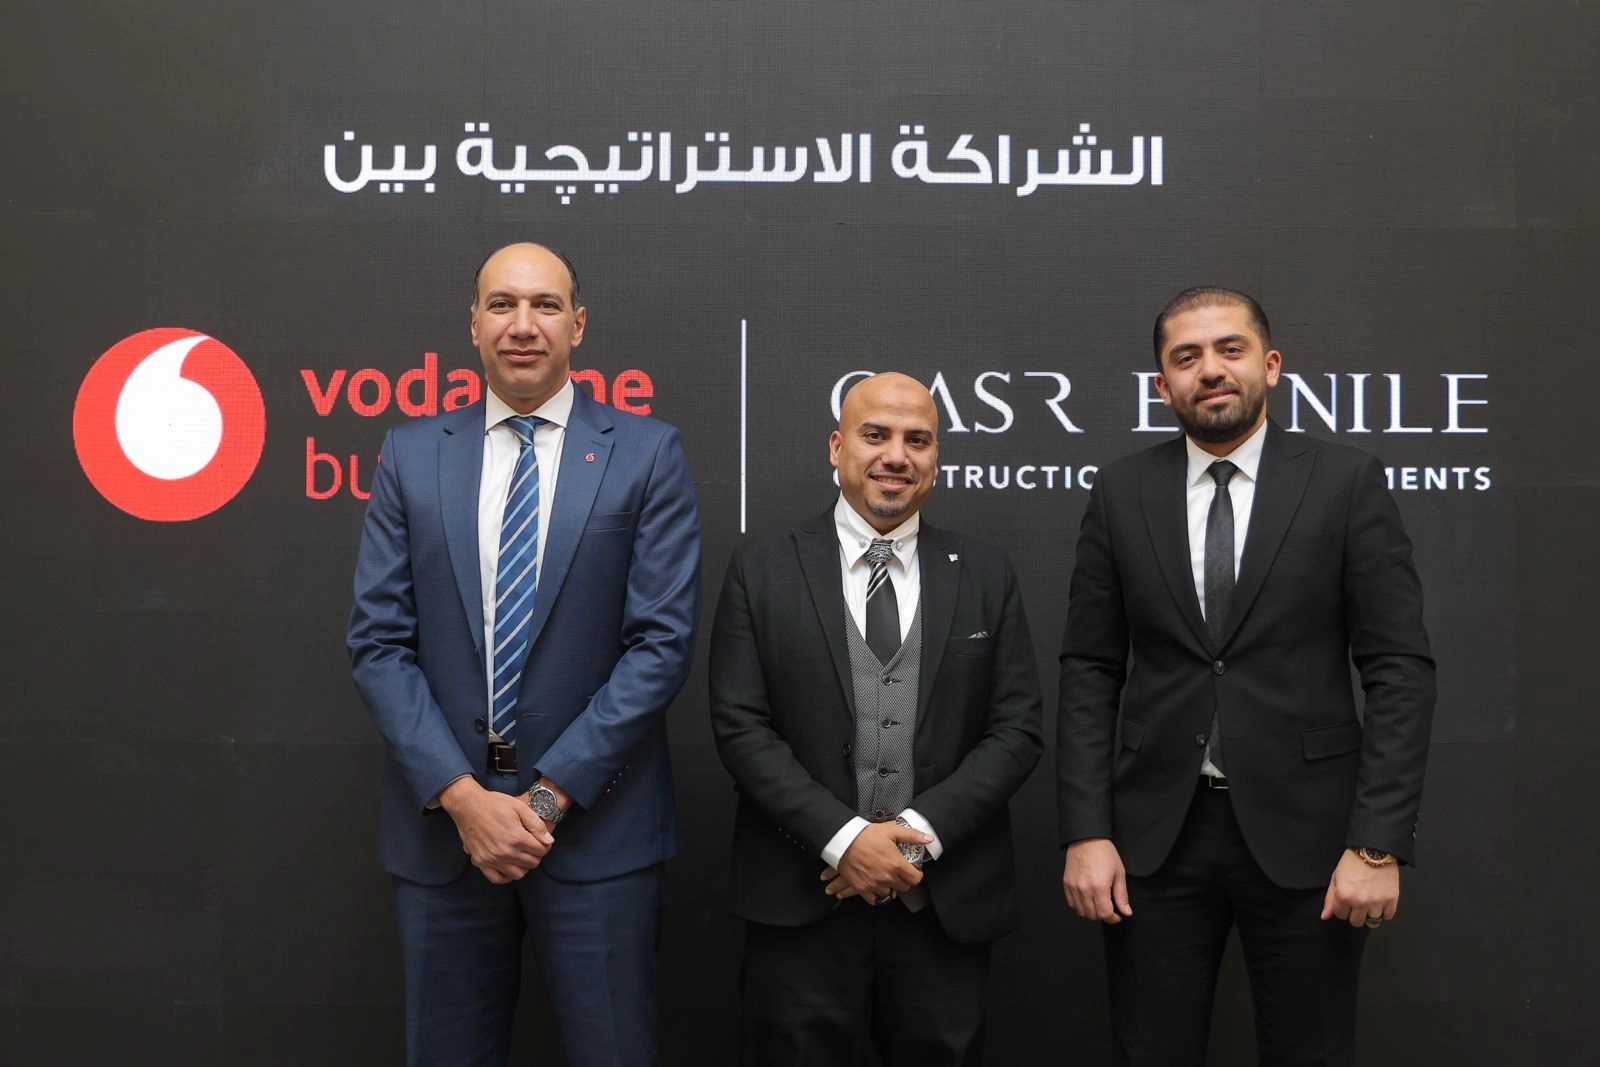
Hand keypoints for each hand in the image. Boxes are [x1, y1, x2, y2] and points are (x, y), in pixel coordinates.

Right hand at [438, 777, 554, 883]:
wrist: (468, 805)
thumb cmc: (494, 804)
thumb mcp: (520, 807)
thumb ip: (536, 824)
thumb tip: (549, 841)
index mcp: (517, 837)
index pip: (541, 851)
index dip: (545, 845)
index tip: (542, 841)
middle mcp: (505, 852)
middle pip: (532, 863)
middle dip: (536, 855)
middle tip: (532, 847)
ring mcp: (492, 859)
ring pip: (518, 874)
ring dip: (523, 866)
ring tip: (521, 855)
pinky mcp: (481, 862)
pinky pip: (497, 878)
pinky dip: (506, 876)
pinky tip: (508, 866)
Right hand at [825, 821, 930, 902]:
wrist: (843, 841)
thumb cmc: (865, 835)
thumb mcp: (891, 830)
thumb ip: (912, 835)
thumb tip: (928, 839)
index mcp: (896, 864)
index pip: (916, 879)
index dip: (917, 874)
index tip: (914, 870)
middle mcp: (887, 877)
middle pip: (904, 887)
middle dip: (905, 880)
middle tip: (899, 871)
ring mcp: (874, 885)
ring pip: (890, 893)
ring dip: (890, 886)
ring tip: (887, 876)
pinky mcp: (862, 888)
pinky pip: (875, 900)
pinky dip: (877, 894)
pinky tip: (876, 885)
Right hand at [1063, 838, 1131, 923]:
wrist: (1087, 839)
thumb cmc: (1104, 853)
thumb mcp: (1119, 873)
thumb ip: (1122, 895)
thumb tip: (1126, 911)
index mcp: (1099, 887)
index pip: (1105, 914)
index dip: (1113, 918)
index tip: (1117, 915)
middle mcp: (1084, 889)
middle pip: (1093, 915)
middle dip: (1103, 915)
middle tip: (1109, 908)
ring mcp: (1074, 887)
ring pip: (1081, 912)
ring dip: (1091, 912)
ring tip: (1098, 903)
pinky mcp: (1067, 884)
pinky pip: (1071, 903)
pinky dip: (1079, 905)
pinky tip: (1087, 899)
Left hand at [1321, 850, 1399, 926]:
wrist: (1374, 850)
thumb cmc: (1353, 862)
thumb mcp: (1336, 877)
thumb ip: (1330, 899)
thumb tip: (1325, 916)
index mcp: (1344, 896)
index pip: (1340, 915)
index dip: (1342, 908)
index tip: (1346, 900)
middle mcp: (1360, 902)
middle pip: (1356, 922)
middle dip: (1355, 913)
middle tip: (1358, 902)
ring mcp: (1377, 902)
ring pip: (1372, 922)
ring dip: (1370, 913)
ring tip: (1370, 901)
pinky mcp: (1391, 900)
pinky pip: (1388, 916)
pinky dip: (1384, 911)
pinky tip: (1380, 901)